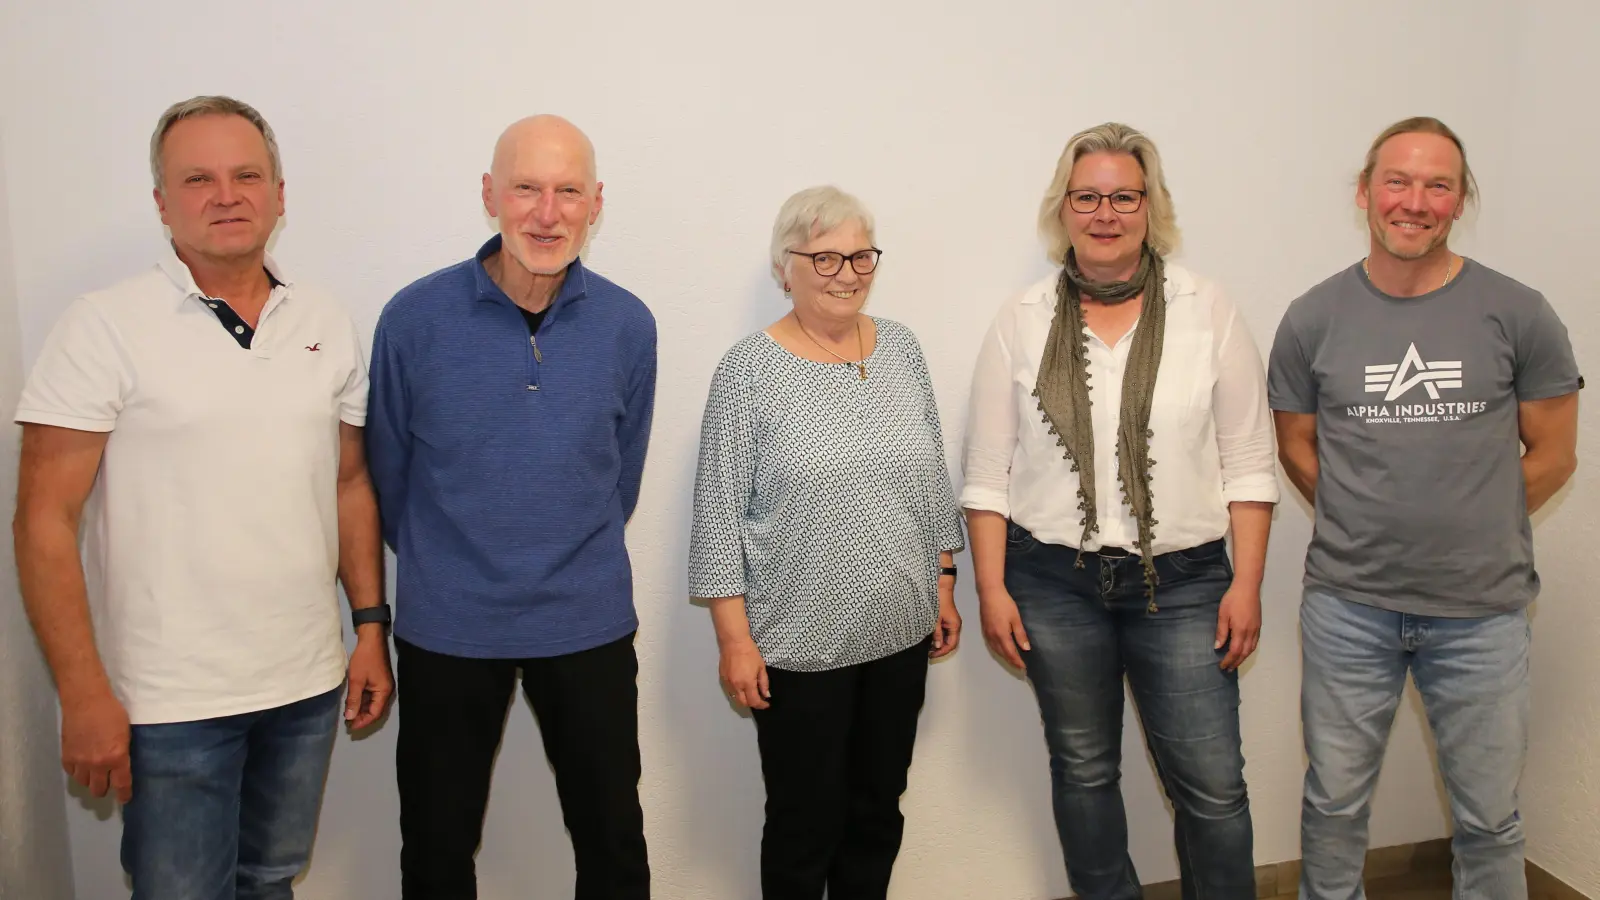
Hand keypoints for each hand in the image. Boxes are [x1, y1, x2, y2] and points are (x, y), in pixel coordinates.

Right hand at [61, 688, 131, 802]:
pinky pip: (72, 773)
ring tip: (94, 772)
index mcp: (117, 758)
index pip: (121, 784)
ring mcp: (80, 761)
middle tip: (107, 782)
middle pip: (99, 789)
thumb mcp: (126, 733)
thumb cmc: (112, 712)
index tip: (124, 799)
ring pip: (84, 783)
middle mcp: (97, 764)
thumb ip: (123, 752)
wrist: (86, 701)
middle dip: (104, 789)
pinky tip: (82, 764)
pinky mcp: (66, 756)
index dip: (123, 794)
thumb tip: (122, 765)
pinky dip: (77, 771)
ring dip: (90, 780)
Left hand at [345, 630, 393, 728]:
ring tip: (348, 714)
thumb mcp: (356, 681)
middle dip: (362, 717)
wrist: (371, 639)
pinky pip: (372, 696)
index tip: (350, 727)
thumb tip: (350, 717)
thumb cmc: (364, 659)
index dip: (363, 721)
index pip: (375, 713)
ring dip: (362, 709)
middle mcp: (386, 691)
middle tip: (348, 722)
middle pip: (376, 710)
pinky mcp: (379, 681)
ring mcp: (383, 686)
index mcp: (384, 691)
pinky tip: (353, 702)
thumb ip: (353, 700)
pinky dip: (363, 701)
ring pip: (373, 703)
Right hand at [719, 640, 769, 709]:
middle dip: (752, 704)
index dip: (761, 705)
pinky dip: (737, 692)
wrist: (734, 642)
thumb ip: (764, 682)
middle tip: (759, 699)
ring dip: (744, 699)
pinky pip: (730, 691)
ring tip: (750, 693)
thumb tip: (766, 695)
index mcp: (747, 683)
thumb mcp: (761, 667)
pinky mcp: (722, 678)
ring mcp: (727, 683)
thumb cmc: (750, 652)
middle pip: (743, 703)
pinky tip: (742, 686)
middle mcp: (736, 686)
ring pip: (735, 698)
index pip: (754, 701)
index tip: (766, 703)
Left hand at [930, 577, 961, 658]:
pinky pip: (945, 632)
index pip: (951, 644)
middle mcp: (955, 626)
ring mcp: (952, 623)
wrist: (941, 589)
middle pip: (950, 643)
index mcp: (955, 626)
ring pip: (947, 638)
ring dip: (939, 643)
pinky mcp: (947, 620)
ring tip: (929, 647)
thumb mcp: (935, 620)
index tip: (933, 655)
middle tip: (930, 653)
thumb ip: (937, 634)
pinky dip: (939, 637)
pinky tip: (932, 639)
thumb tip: (937, 646)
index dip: (942, 651)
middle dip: (941, 649)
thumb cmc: (939, 602)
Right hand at [979, 588, 1030, 670]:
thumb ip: (1020, 634)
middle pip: (1002, 654)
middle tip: (1020, 666)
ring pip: (996, 650)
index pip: (1010, 653)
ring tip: (1013, 660)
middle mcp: (993, 637)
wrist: (989, 593)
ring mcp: (987, 634)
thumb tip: (1026, 648)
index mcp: (1001, 635)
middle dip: (1011, 661)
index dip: (1017, 661)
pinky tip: (1002, 649)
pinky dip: (998, 650)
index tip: (1024, 667)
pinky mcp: (985, 630)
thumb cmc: (1004, 604)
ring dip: (1004, 657)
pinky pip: (992, 645)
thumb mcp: (1015, 618)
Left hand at [1215, 583, 1261, 670]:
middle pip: (1244, 653)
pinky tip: (1244, 650)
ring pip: (1251, 649)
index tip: (1222, 666)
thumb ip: (1221, 632)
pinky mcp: (1258, 625)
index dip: (1228, 660)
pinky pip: (1255, 642)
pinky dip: (1249, 650)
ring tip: (1236, 662)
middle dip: (1236, 662)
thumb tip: (1218, 646)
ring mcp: (1256, 629)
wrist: (1248, 587)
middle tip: (1228, 669)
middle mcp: (1250, 633)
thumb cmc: (1232, 599)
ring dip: (1243, 658)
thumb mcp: (1223, 614)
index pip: (1235, 651)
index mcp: (1240, 631)